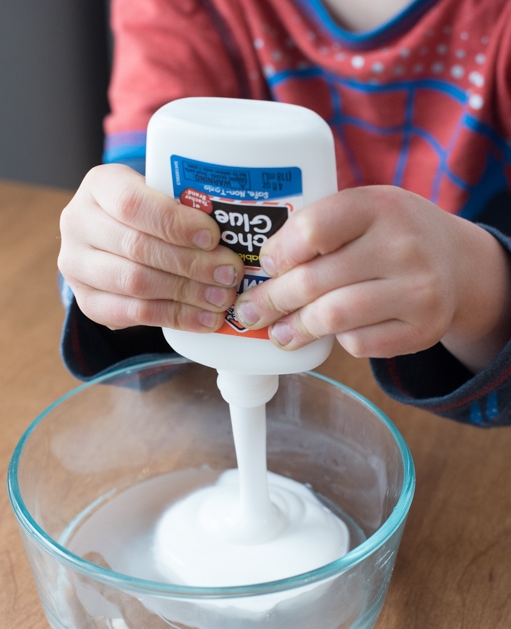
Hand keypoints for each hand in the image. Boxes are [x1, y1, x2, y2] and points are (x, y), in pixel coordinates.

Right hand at [58, 164, 243, 330]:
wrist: (113, 239)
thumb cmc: (149, 213)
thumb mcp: (161, 195)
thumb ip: (186, 206)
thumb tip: (239, 231)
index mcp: (100, 186)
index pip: (132, 203)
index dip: (175, 223)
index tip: (213, 236)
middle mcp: (78, 223)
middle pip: (138, 247)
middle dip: (191, 263)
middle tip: (229, 273)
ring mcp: (77, 266)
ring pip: (136, 284)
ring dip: (187, 293)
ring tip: (222, 298)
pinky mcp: (88, 302)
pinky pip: (133, 314)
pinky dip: (175, 317)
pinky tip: (204, 319)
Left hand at [234, 186, 510, 372]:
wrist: (457, 263)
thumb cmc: (390, 235)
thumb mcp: (365, 210)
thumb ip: (320, 228)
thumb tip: (258, 270)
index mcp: (380, 205)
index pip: (313, 229)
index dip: (279, 251)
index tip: (265, 265)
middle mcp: (404, 245)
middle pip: (314, 280)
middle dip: (272, 300)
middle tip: (250, 311)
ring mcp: (418, 290)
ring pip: (334, 317)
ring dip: (295, 328)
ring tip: (277, 332)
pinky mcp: (422, 329)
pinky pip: (359, 343)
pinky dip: (336, 341)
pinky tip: (329, 333)